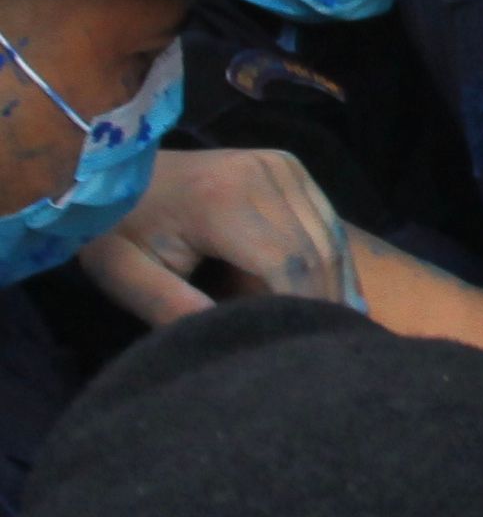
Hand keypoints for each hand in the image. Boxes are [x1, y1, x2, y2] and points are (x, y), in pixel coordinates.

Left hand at [77, 148, 360, 325]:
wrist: (113, 169)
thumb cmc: (115, 227)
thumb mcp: (123, 274)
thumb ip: (171, 307)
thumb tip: (233, 338)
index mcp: (222, 199)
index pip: (286, 263)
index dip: (302, 308)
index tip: (303, 350)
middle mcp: (264, 174)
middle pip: (316, 251)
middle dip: (324, 301)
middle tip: (324, 347)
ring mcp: (282, 166)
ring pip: (329, 237)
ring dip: (335, 283)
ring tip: (330, 325)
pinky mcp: (289, 167)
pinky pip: (326, 221)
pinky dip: (330, 259)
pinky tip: (332, 292)